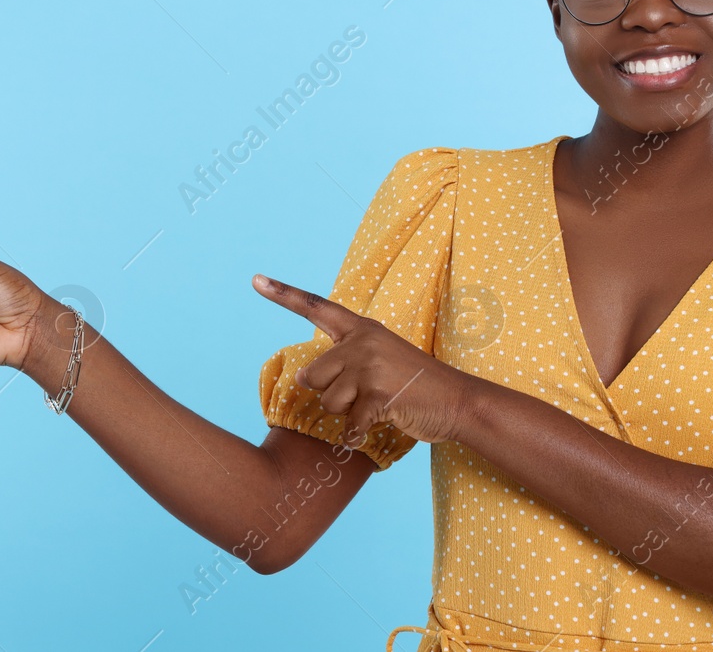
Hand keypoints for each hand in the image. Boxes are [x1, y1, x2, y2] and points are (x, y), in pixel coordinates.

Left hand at [252, 273, 474, 448]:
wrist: (457, 400)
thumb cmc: (414, 384)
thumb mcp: (381, 357)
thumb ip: (345, 360)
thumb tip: (304, 380)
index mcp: (361, 328)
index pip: (316, 308)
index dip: (283, 294)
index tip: (256, 280)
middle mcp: (362, 342)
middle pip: (313, 376)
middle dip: (330, 394)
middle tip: (364, 395)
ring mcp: (370, 367)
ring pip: (327, 402)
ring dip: (347, 413)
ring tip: (377, 405)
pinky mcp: (377, 395)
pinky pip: (348, 424)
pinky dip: (359, 434)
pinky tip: (381, 423)